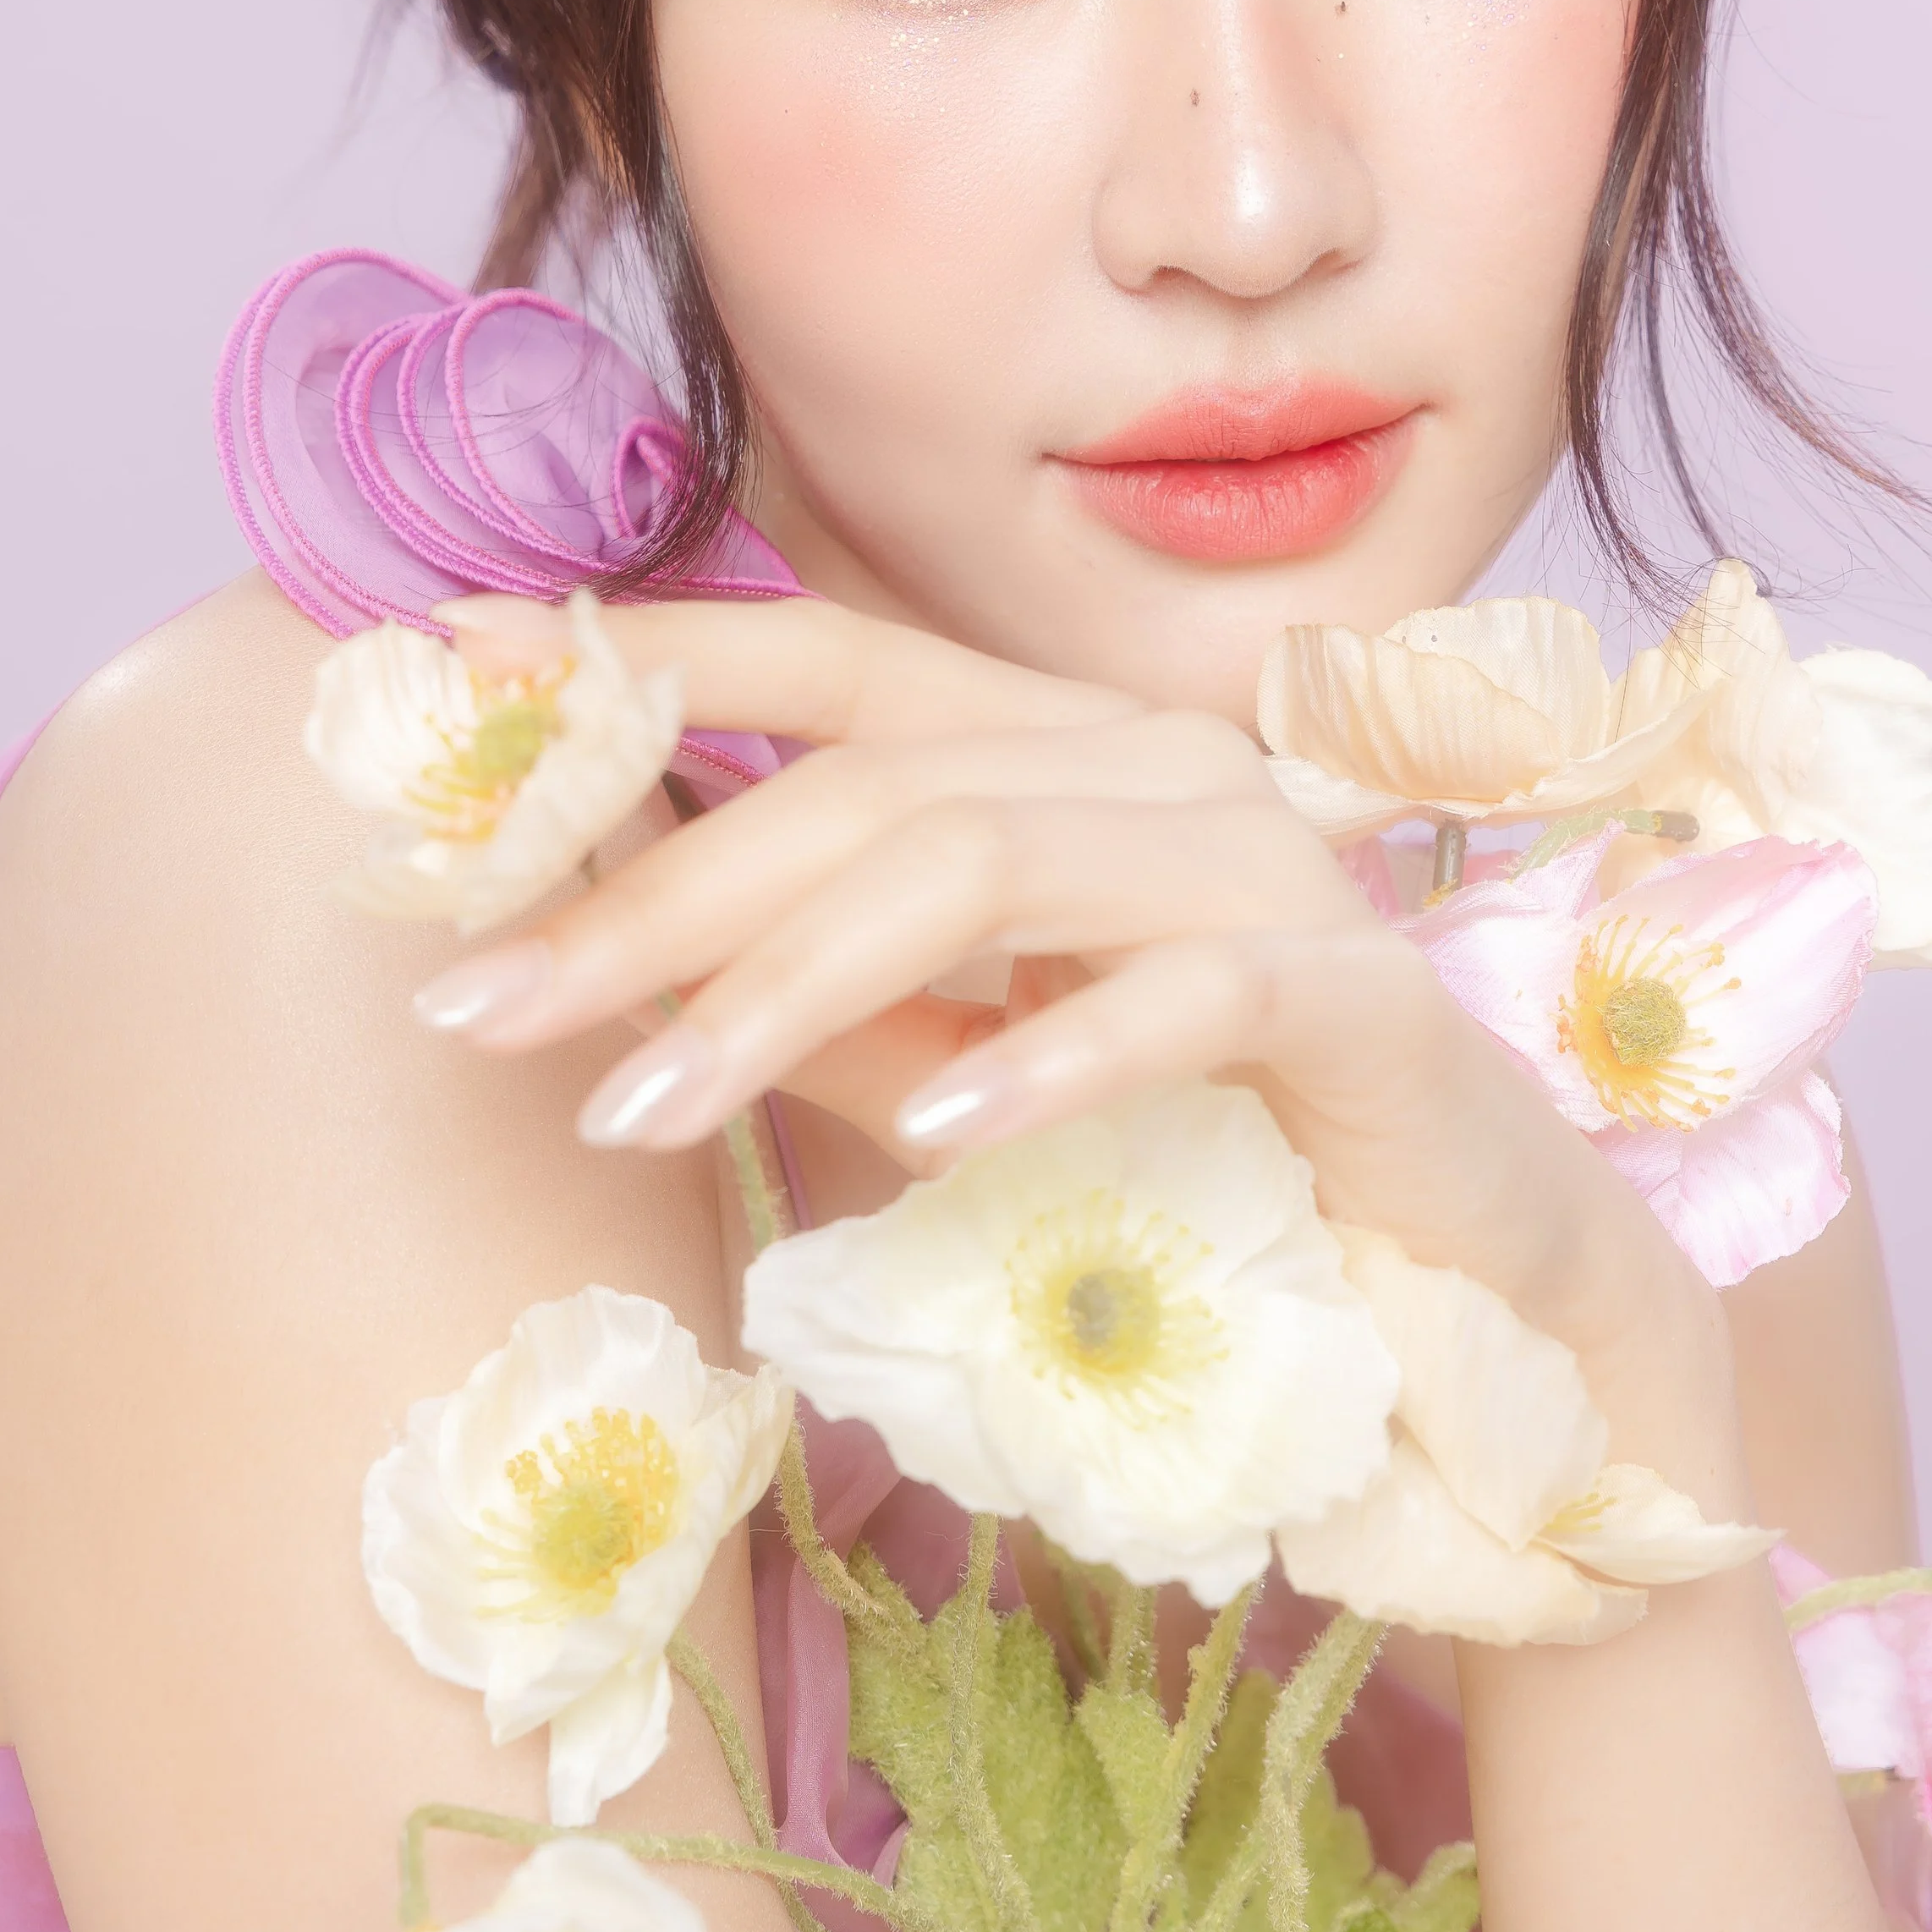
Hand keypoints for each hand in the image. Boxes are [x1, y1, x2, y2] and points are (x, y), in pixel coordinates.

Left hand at [418, 592, 1736, 1476]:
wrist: (1479, 1282)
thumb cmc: (1205, 1160)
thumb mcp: (962, 1071)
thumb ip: (828, 1007)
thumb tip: (609, 986)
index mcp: (1064, 748)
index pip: (833, 657)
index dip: (645, 649)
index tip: (452, 664)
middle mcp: (1157, 763)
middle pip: (868, 778)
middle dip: (655, 891)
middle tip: (483, 1000)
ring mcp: (1265, 866)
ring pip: (982, 859)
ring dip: (785, 985)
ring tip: (639, 1103)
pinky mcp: (1355, 999)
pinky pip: (1181, 993)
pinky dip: (1043, 1047)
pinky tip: (928, 1127)